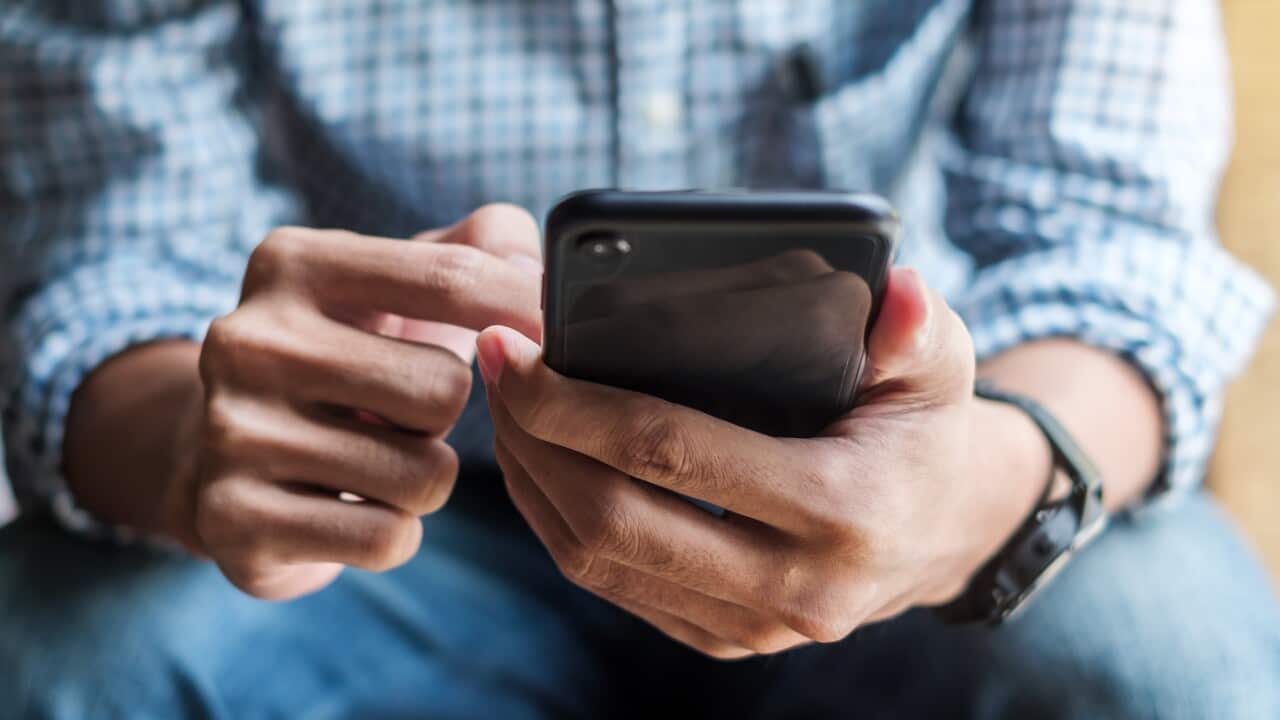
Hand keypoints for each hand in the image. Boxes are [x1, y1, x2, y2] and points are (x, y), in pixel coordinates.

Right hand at [181, 204, 542, 598]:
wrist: (217, 451)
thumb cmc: (347, 356)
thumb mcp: (395, 284)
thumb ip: (478, 247)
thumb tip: (534, 263)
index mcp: (293, 262)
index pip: (451, 278)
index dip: (525, 311)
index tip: (558, 335)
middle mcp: (248, 339)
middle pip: (445, 390)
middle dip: (447, 415)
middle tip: (402, 414)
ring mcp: (231, 431)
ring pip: (424, 475)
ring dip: (425, 479)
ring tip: (375, 458)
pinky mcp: (232, 519)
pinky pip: (386, 538)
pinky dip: (394, 532)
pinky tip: (353, 506)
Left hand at [479, 267, 1047, 657]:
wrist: (942, 532)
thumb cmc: (924, 431)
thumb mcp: (939, 366)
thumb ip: (917, 326)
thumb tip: (892, 290)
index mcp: (841, 510)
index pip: (672, 453)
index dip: (576, 403)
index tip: (518, 349)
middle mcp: (793, 587)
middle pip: (613, 520)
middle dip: (534, 440)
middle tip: (496, 368)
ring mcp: (752, 627)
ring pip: (597, 563)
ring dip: (532, 482)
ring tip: (505, 407)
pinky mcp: (722, 638)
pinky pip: (612, 587)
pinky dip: (557, 523)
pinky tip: (539, 462)